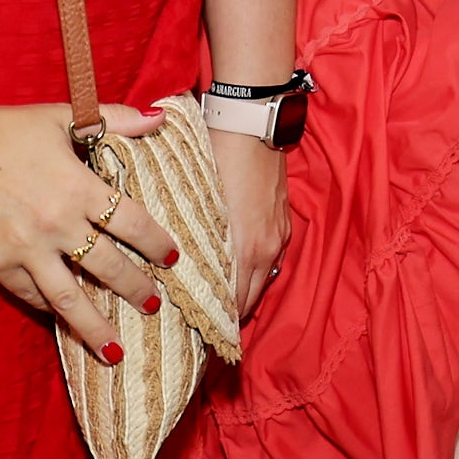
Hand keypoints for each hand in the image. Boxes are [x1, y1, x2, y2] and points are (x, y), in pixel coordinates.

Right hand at [0, 101, 180, 360]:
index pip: (132, 223)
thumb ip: (115, 118)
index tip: (173, 259)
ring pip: (69, 298)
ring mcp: (24, 249)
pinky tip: (65, 319)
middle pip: (108, 267)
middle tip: (154, 304)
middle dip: (135, 289)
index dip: (157, 243)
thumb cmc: (7, 129)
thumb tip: (161, 118)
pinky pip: (30, 294)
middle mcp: (56, 225)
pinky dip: (50, 308)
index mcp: (78, 188)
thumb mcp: (62, 117)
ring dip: (95, 326)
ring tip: (116, 348)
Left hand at [210, 130, 292, 323]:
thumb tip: (175, 271)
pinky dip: (255, 271)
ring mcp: (279, 232)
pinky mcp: (283, 217)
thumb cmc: (217, 155)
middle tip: (204, 328)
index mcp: (246, 247)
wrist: (251, 119)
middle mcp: (268, 247)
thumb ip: (194, 241)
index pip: (234, 304)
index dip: (217, 324)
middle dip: (229, 315)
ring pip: (262, 279)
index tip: (198, 338)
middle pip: (250, 298)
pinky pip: (270, 258)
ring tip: (218, 304)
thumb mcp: (199, 202)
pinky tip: (237, 270)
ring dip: (243, 293)